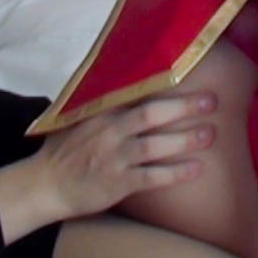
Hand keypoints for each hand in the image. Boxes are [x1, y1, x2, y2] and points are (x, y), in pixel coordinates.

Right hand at [0, 91, 219, 240]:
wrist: (45, 185)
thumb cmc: (66, 149)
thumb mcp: (80, 116)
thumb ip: (106, 101)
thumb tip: (134, 82)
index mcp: (102, 110)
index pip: (137, 91)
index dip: (165, 83)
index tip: (191, 72)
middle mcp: (110, 130)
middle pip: (152, 113)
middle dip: (184, 106)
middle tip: (212, 101)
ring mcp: (115, 157)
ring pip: (155, 146)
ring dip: (185, 140)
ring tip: (210, 134)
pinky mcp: (118, 183)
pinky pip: (153, 177)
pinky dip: (176, 173)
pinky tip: (197, 169)